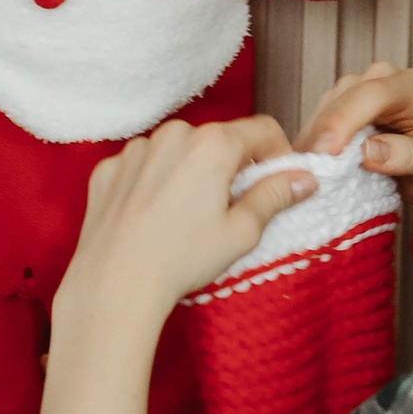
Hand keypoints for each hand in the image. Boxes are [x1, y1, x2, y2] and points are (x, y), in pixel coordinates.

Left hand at [67, 116, 314, 319]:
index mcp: (212, 144)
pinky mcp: (109, 168)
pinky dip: (153, 183)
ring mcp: (135, 149)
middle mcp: (172, 135)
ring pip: (178, 151)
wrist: (114, 284)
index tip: (277, 180)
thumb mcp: (242, 232)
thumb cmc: (181, 260)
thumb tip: (303, 179)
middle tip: (230, 208)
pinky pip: (142, 166)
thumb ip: (275, 196)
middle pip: (217, 139)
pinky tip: (153, 218)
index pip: (262, 129)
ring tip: (186, 217)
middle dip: (231, 166)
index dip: (277, 154)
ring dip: (190, 172)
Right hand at [299, 61, 412, 206]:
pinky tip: (308, 166)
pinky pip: (322, 121)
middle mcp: (387, 82)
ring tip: (307, 173)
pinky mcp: (348, 112)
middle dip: (323, 132)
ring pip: (327, 106)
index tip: (328, 152)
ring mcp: (364, 94)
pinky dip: (313, 143)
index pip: (374, 94)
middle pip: (343, 97)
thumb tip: (370, 152)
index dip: (345, 120)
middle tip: (309, 171)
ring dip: (314, 138)